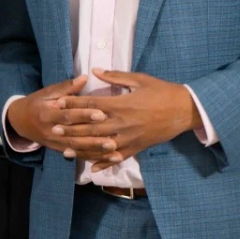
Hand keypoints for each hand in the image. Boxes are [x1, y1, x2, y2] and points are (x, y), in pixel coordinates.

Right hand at [6, 75, 116, 158]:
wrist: (20, 121)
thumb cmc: (36, 103)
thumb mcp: (47, 92)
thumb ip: (67, 87)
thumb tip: (85, 77)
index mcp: (47, 114)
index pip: (67, 116)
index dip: (84, 115)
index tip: (102, 114)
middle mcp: (51, 131)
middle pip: (74, 136)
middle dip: (94, 138)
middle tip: (113, 138)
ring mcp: (55, 143)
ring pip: (77, 149)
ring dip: (96, 151)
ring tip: (114, 150)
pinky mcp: (59, 150)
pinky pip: (77, 155)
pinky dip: (92, 157)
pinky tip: (104, 159)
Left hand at [52, 69, 201, 170]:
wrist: (186, 110)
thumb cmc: (162, 91)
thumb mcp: (139, 79)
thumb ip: (115, 76)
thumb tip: (94, 70)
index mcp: (121, 104)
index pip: (91, 104)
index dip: (73, 104)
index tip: (57, 104)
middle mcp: (123, 123)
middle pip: (92, 127)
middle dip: (71, 128)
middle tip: (53, 130)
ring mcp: (130, 137)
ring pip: (102, 145)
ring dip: (83, 148)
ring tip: (65, 151)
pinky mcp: (138, 147)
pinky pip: (118, 157)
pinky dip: (105, 163)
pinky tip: (92, 168)